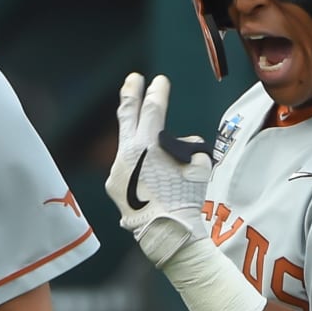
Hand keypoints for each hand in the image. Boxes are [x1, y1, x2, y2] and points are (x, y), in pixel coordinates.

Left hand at [105, 72, 211, 265]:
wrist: (167, 232)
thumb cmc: (186, 198)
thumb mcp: (198, 165)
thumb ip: (187, 146)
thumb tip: (179, 143)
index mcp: (147, 145)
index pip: (151, 110)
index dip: (156, 92)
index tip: (159, 81)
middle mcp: (127, 154)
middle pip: (127, 116)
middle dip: (130, 94)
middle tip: (133, 78)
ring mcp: (117, 170)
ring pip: (128, 147)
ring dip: (139, 143)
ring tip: (156, 158)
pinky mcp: (113, 185)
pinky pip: (126, 169)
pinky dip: (137, 169)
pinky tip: (148, 181)